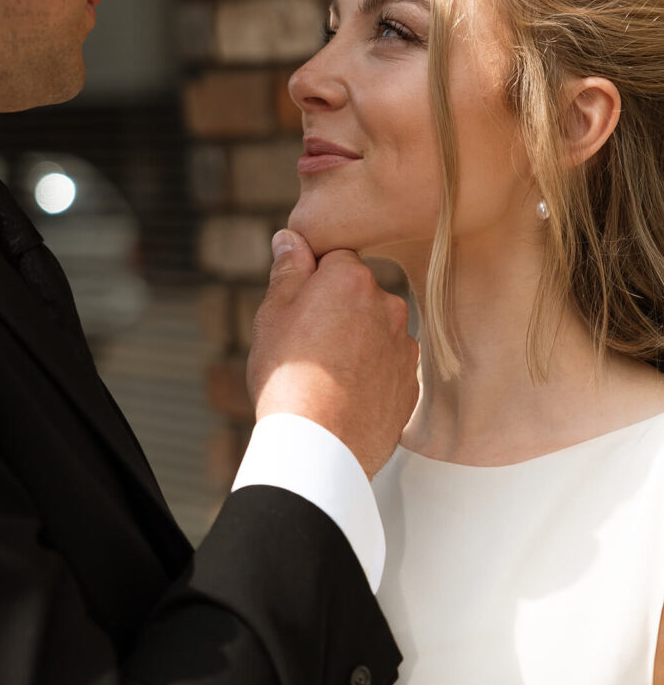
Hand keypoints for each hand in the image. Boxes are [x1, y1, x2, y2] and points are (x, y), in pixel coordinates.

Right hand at [247, 229, 419, 478]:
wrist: (320, 446)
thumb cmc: (289, 377)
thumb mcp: (272, 315)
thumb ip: (287, 270)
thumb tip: (290, 237)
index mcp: (351, 278)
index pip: (334, 260)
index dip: (312, 282)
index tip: (297, 309)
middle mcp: (387, 303)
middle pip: (358, 294)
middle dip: (336, 310)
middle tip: (306, 345)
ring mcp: (403, 344)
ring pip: (374, 330)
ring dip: (356, 342)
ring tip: (324, 376)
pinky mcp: (411, 382)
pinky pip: (387, 365)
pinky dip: (370, 374)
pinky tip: (344, 395)